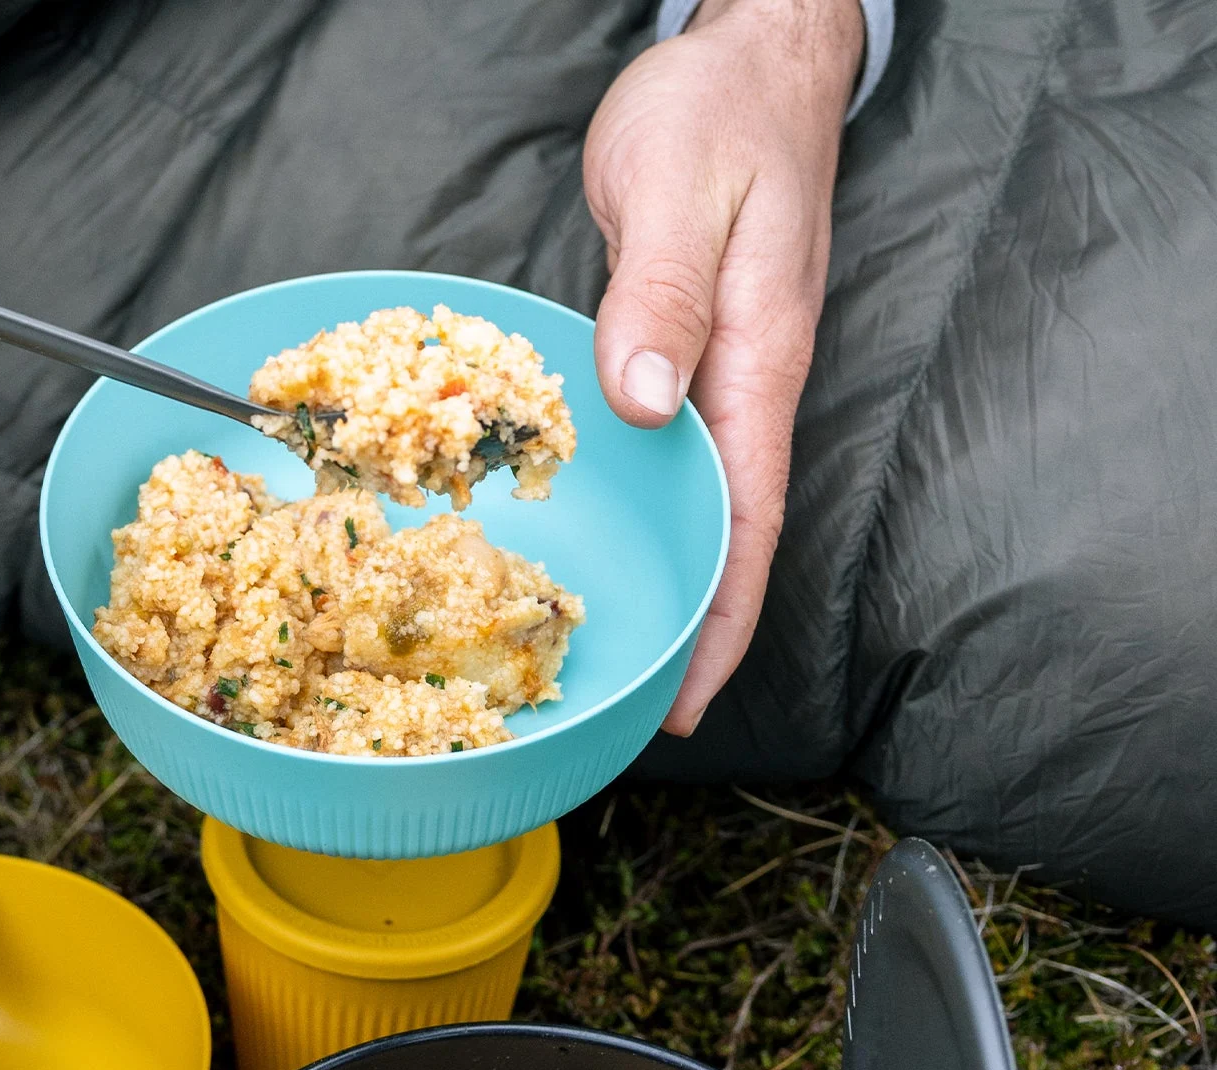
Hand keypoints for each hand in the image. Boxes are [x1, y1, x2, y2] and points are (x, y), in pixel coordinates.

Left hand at [583, 0, 863, 733]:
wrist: (746, 56)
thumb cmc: (716, 114)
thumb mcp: (678, 192)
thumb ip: (660, 296)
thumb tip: (647, 404)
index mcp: (755, 365)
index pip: (750, 525)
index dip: (722, 625)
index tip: (690, 702)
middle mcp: (743, 385)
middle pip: (729, 538)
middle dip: (694, 635)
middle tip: (636, 715)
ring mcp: (715, 375)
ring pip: (697, 506)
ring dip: (668, 585)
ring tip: (613, 660)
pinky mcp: (682, 356)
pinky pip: (668, 458)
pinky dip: (642, 514)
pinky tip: (603, 547)